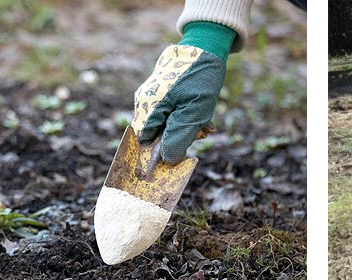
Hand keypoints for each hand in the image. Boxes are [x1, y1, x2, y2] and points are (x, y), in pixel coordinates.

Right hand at [131, 44, 225, 163]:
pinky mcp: (163, 93)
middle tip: (201, 132)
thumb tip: (167, 160)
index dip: (161, 151)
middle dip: (180, 137)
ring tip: (205, 123)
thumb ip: (179, 137)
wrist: (206, 46)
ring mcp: (152, 96)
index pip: (145, 142)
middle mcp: (145, 102)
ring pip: (167, 125)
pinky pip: (172, 114)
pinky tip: (203, 115)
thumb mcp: (194, 112)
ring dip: (187, 127)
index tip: (181, 151)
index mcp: (148, 107)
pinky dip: (188, 117)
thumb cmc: (200, 79)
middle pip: (157, 134)